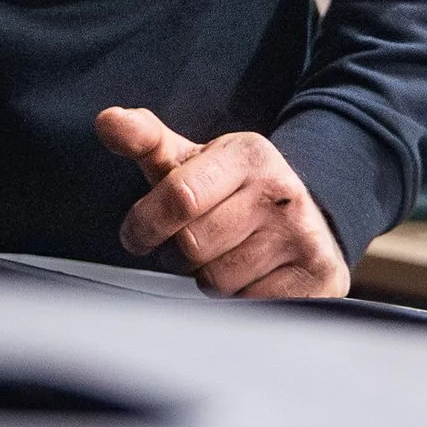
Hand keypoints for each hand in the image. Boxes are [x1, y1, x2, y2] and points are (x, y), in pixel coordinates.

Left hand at [96, 106, 349, 299]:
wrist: (308, 215)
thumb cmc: (229, 190)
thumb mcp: (190, 159)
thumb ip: (145, 139)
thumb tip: (106, 120)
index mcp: (248, 154)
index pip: (180, 196)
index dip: (145, 223)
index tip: (135, 236)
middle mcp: (281, 191)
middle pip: (193, 245)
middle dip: (178, 252)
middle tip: (189, 244)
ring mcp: (304, 235)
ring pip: (217, 281)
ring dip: (207, 277)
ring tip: (224, 256)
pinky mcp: (320, 278)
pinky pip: (249, 306)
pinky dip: (238, 300)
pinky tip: (251, 277)